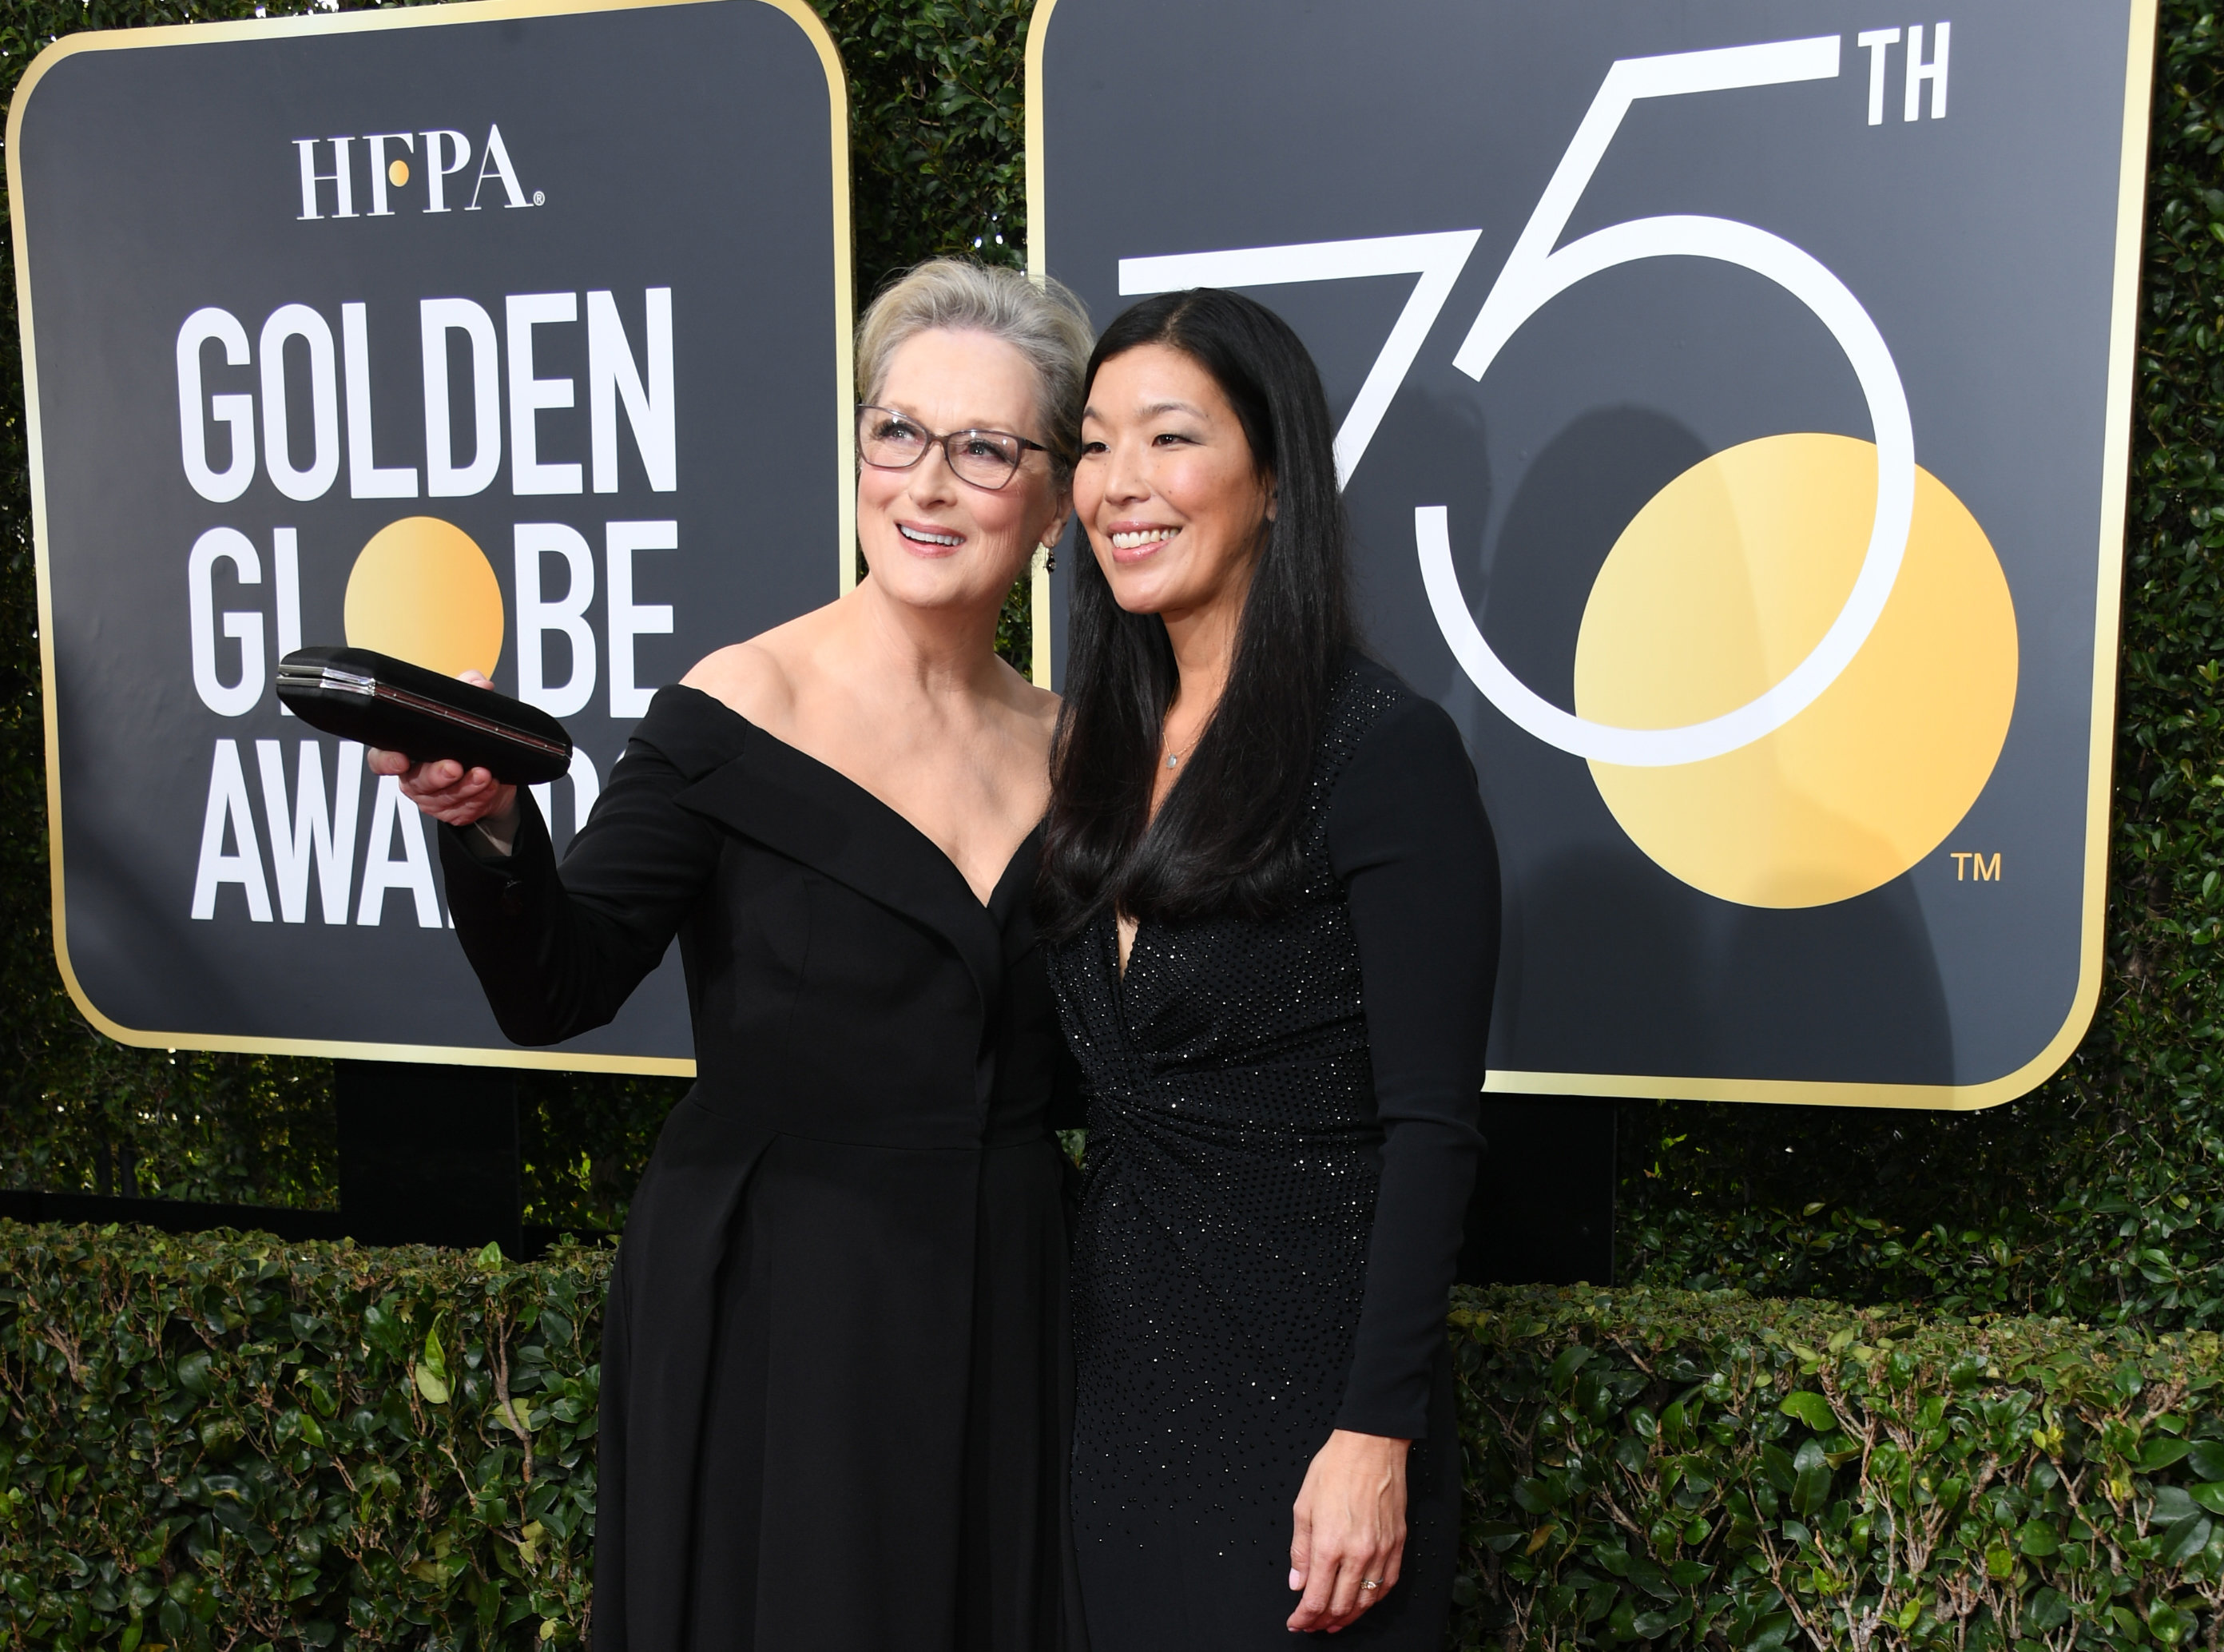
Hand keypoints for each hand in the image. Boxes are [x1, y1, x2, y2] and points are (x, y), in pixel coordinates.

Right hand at [366, 671, 520, 839]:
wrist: (493, 772)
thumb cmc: (465, 740)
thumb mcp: (462, 713)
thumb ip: (464, 692)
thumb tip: (476, 683)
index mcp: (407, 751)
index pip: (382, 759)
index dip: (387, 761)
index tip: (401, 759)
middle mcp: (415, 777)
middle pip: (417, 782)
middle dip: (436, 774)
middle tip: (454, 766)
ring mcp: (434, 798)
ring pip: (445, 797)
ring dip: (466, 786)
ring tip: (483, 773)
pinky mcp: (455, 812)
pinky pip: (466, 809)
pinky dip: (481, 797)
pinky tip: (491, 785)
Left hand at [1287, 1429, 1408, 1633]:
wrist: (1372, 1445)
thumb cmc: (1335, 1468)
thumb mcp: (1303, 1506)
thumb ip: (1300, 1551)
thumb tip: (1297, 1583)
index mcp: (1329, 1545)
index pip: (1316, 1599)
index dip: (1304, 1617)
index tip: (1296, 1622)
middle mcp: (1358, 1554)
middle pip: (1340, 1606)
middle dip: (1322, 1621)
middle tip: (1311, 1625)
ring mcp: (1382, 1551)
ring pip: (1367, 1601)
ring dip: (1349, 1616)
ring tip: (1334, 1621)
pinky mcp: (1398, 1544)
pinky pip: (1388, 1584)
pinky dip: (1374, 1600)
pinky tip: (1363, 1602)